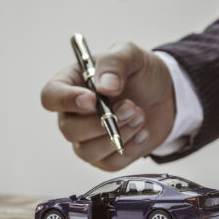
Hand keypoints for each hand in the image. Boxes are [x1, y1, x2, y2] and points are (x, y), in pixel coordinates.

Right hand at [41, 41, 174, 170]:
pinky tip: (142, 132)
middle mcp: (74, 114)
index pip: (51, 97)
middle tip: (131, 106)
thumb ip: (115, 62)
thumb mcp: (131, 55)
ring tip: (139, 116)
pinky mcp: (106, 156)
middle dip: (103, 121)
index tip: (93, 100)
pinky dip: (130, 149)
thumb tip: (104, 86)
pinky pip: (110, 163)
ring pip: (88, 151)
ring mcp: (88, 138)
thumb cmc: (142, 74)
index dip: (66, 101)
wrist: (167, 96)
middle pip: (69, 129)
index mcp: (72, 84)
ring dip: (118, 135)